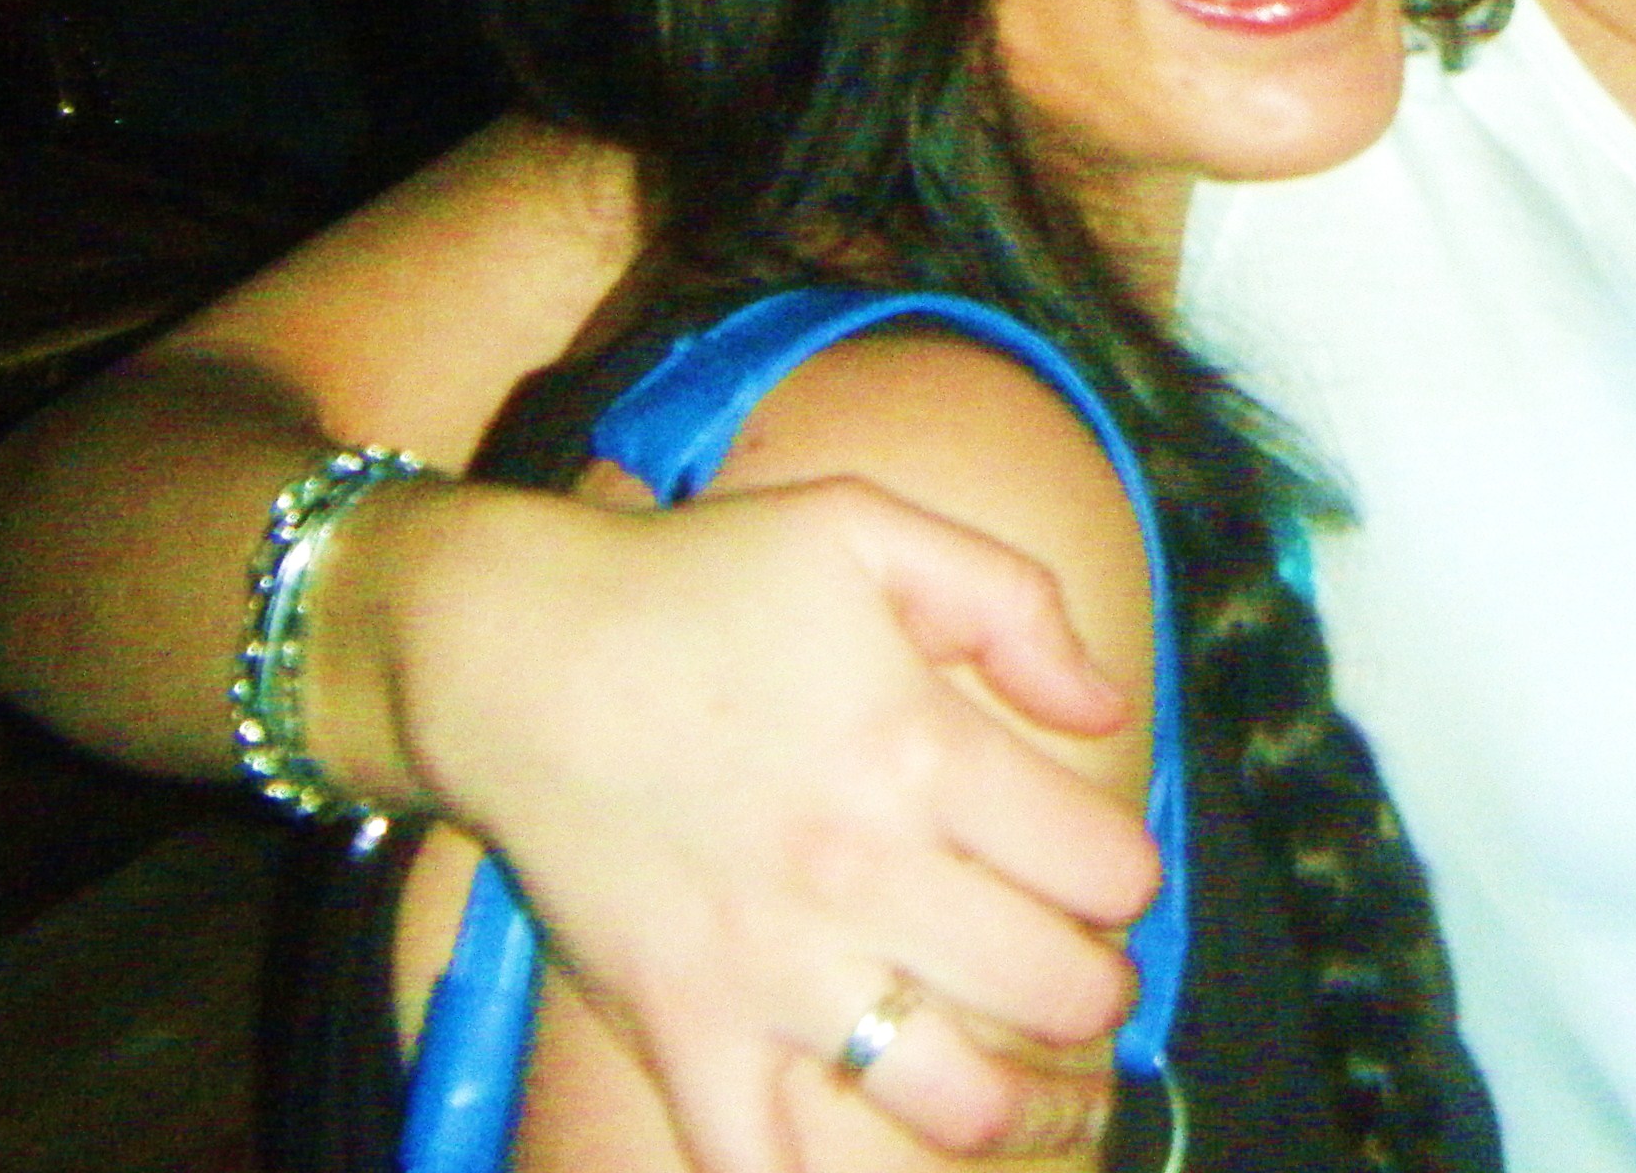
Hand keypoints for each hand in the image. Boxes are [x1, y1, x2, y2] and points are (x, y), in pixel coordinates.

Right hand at [389, 473, 1164, 1172]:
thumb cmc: (692, 582)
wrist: (509, 650)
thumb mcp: (866, 526)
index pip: (1106, 869)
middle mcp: (862, 874)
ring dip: (1024, 1108)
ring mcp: (772, 970)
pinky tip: (879, 1146)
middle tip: (1077, 974)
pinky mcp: (684, 1031)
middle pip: (1058, 994)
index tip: (1101, 874)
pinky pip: (768, 1162)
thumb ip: (1012, 601)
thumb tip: (1107, 707)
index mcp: (923, 751)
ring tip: (1031, 1084)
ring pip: (956, 1105)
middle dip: (1097, 993)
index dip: (1126, 878)